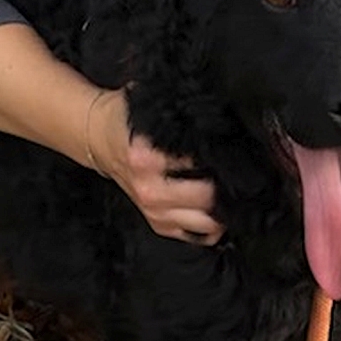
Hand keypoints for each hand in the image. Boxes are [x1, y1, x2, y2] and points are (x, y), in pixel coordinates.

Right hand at [86, 89, 223, 244]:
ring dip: (223, 209)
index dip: (224, 155)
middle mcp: (150, 188)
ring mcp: (153, 210)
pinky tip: (215, 208)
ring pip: (206, 223)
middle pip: (207, 197)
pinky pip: (196, 234)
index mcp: (147, 157)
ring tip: (231, 191)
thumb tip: (220, 110)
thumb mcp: (150, 106)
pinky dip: (211, 225)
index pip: (200, 163)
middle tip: (241, 172)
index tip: (237, 149)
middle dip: (228, 184)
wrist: (99, 141)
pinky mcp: (157, 224)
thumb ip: (181, 111)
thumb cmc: (127, 121)